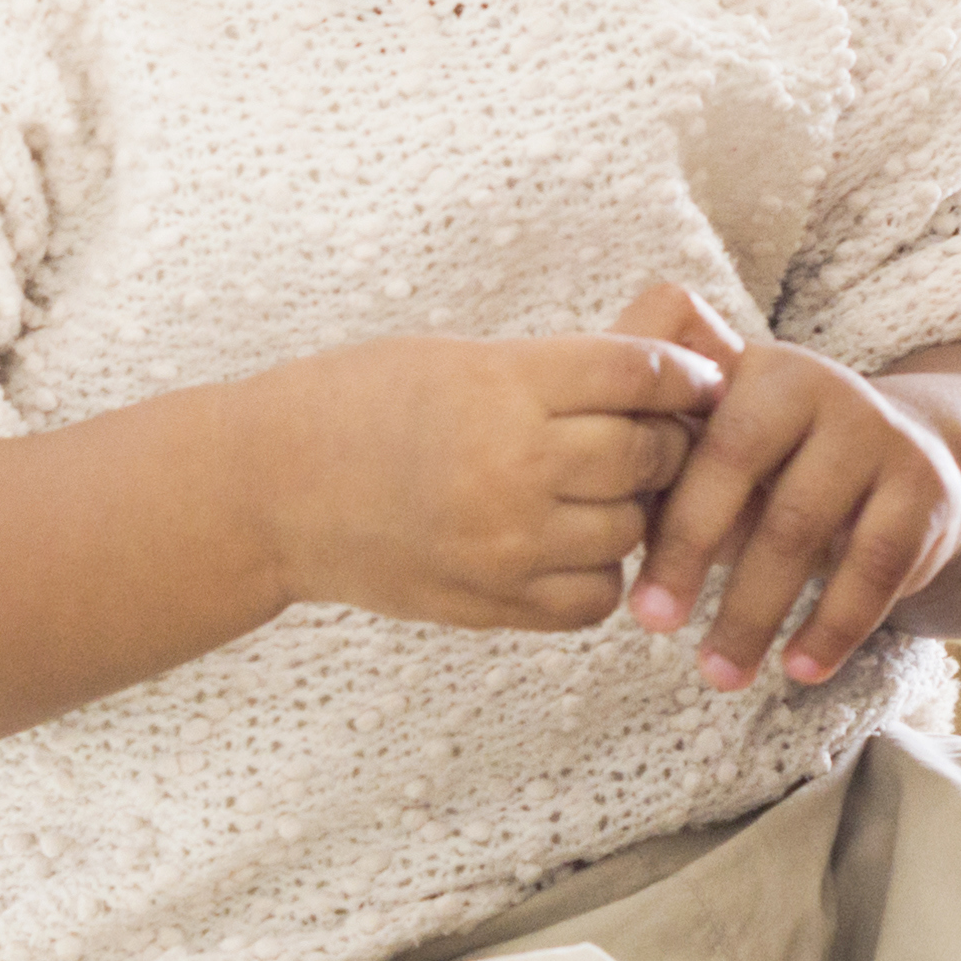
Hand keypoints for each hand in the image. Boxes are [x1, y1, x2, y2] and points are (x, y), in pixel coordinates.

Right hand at [259, 331, 716, 634]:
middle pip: (649, 454)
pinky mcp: (491, 602)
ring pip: (632, 529)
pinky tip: (566, 546)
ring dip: (630, 510)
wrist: (269, 490)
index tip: (691, 381)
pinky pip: (594, 598)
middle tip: (648, 437)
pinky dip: (596, 572)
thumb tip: (658, 377)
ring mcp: (505, 543)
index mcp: (504, 384)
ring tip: (596, 492)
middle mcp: (513, 465)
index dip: (682, 376)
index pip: (638, 374)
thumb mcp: (456, 358)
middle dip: (663, 442)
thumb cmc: (358, 404)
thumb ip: (552, 372)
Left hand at [615, 281, 960, 690]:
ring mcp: (878, 433)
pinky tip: (799, 668)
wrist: (910, 464)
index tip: (629, 594)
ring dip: (756, 612)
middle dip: (694, 559)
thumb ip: (654, 441)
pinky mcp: (926, 487)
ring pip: (805, 529)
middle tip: (652, 629)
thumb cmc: (778, 461)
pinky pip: (876, 566)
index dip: (665, 516)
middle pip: (747, 474)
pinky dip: (834, 625)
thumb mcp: (721, 437)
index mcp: (755, 369)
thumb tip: (576, 490)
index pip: (700, 438)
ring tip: (719, 674)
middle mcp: (820, 385)